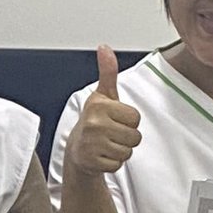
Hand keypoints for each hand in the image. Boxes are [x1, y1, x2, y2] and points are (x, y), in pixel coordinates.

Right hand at [66, 47, 142, 181]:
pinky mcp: (92, 161)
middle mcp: (94, 123)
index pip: (135, 117)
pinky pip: (118, 164)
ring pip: (128, 151)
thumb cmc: (95, 120)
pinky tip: (102, 155)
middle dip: (126, 137)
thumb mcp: (103, 95)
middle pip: (135, 136)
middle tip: (111, 134)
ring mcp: (92, 144)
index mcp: (99, 105)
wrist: (77, 148)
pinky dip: (113, 163)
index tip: (115, 119)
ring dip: (120, 150)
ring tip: (107, 144)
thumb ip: (107, 71)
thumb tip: (104, 48)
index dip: (128, 120)